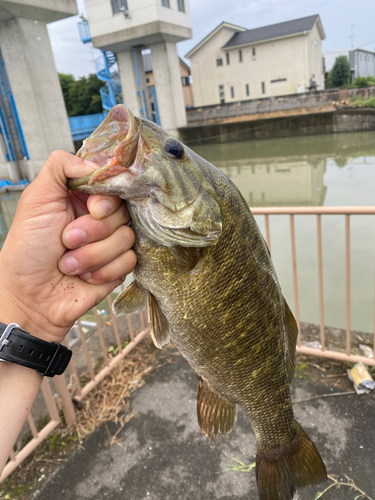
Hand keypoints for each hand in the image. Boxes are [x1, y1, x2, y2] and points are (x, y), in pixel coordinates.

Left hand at [0, 151, 135, 343]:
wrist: (29, 296)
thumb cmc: (27, 249)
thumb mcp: (37, 198)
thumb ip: (62, 166)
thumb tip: (100, 164)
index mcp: (82, 197)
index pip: (115, 185)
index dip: (107, 199)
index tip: (92, 209)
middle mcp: (99, 218)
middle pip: (123, 211)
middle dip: (93, 230)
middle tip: (67, 240)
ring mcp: (110, 243)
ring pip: (127, 237)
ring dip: (93, 255)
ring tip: (68, 264)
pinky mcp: (118, 267)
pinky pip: (129, 261)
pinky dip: (103, 271)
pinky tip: (83, 277)